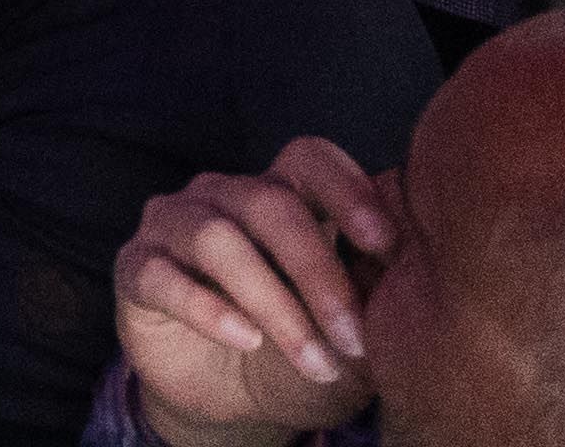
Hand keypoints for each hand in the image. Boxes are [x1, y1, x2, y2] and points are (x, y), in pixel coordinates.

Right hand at [113, 140, 387, 444]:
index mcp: (280, 194)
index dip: (347, 190)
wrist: (230, 404)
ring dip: (274, 303)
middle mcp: (223, 195)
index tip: (386, 246)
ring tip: (312, 359)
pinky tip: (245, 341)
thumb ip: (380, 293)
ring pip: (218, 238)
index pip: (310, 159)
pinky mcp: (136, 268)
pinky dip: (209, 309)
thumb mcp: (351, 330)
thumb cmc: (299, 353)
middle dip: (319, 272)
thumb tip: (428, 266)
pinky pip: (164, 276)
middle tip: (354, 337)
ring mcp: (172, 226)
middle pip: (269, 200)